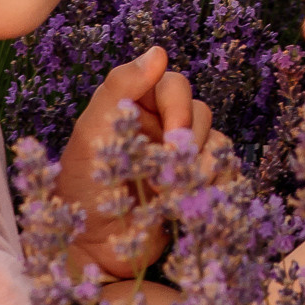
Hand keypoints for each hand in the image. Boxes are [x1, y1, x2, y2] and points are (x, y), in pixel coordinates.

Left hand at [58, 48, 215, 278]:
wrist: (90, 252)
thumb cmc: (80, 192)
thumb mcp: (90, 135)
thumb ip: (119, 88)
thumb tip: (159, 51)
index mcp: (135, 107)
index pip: (172, 84)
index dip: (177, 105)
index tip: (170, 133)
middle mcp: (160, 128)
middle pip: (199, 111)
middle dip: (187, 141)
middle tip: (166, 171)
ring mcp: (179, 159)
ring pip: (216, 142)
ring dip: (199, 167)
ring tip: (171, 194)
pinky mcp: (195, 187)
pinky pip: (224, 173)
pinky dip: (213, 185)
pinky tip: (189, 203)